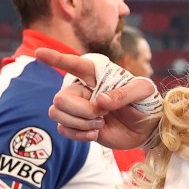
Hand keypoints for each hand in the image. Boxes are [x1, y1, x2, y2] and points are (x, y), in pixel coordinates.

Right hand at [38, 48, 161, 149]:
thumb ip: (125, 93)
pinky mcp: (79, 126)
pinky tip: (95, 135)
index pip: (74, 64)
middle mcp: (83, 90)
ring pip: (56, 113)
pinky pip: (63, 130)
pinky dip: (78, 135)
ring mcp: (79, 109)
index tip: (40, 53)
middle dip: (81, 110)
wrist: (148, 127)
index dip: (56, 58)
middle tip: (102, 114)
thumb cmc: (146, 102)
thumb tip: (101, 101)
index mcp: (96, 76)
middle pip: (60, 98)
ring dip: (79, 123)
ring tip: (100, 124)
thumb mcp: (143, 91)